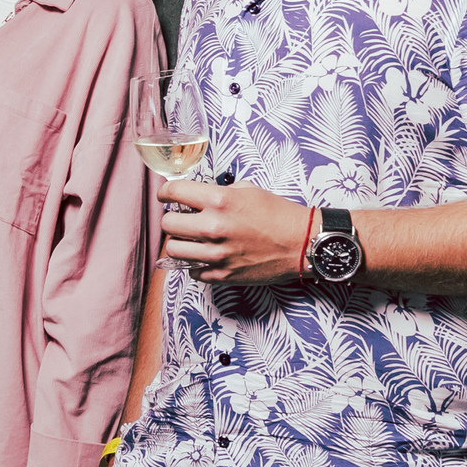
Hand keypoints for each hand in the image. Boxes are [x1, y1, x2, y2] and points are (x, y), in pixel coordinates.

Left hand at [159, 180, 311, 283]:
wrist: (301, 243)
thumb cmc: (277, 215)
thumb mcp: (247, 191)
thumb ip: (217, 192)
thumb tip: (194, 197)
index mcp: (219, 201)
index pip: (173, 192)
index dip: (165, 193)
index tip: (166, 196)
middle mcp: (213, 227)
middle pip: (167, 224)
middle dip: (173, 218)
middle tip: (182, 218)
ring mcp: (216, 254)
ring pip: (173, 249)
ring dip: (180, 242)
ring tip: (191, 238)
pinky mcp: (221, 275)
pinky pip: (191, 269)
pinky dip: (195, 262)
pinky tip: (206, 255)